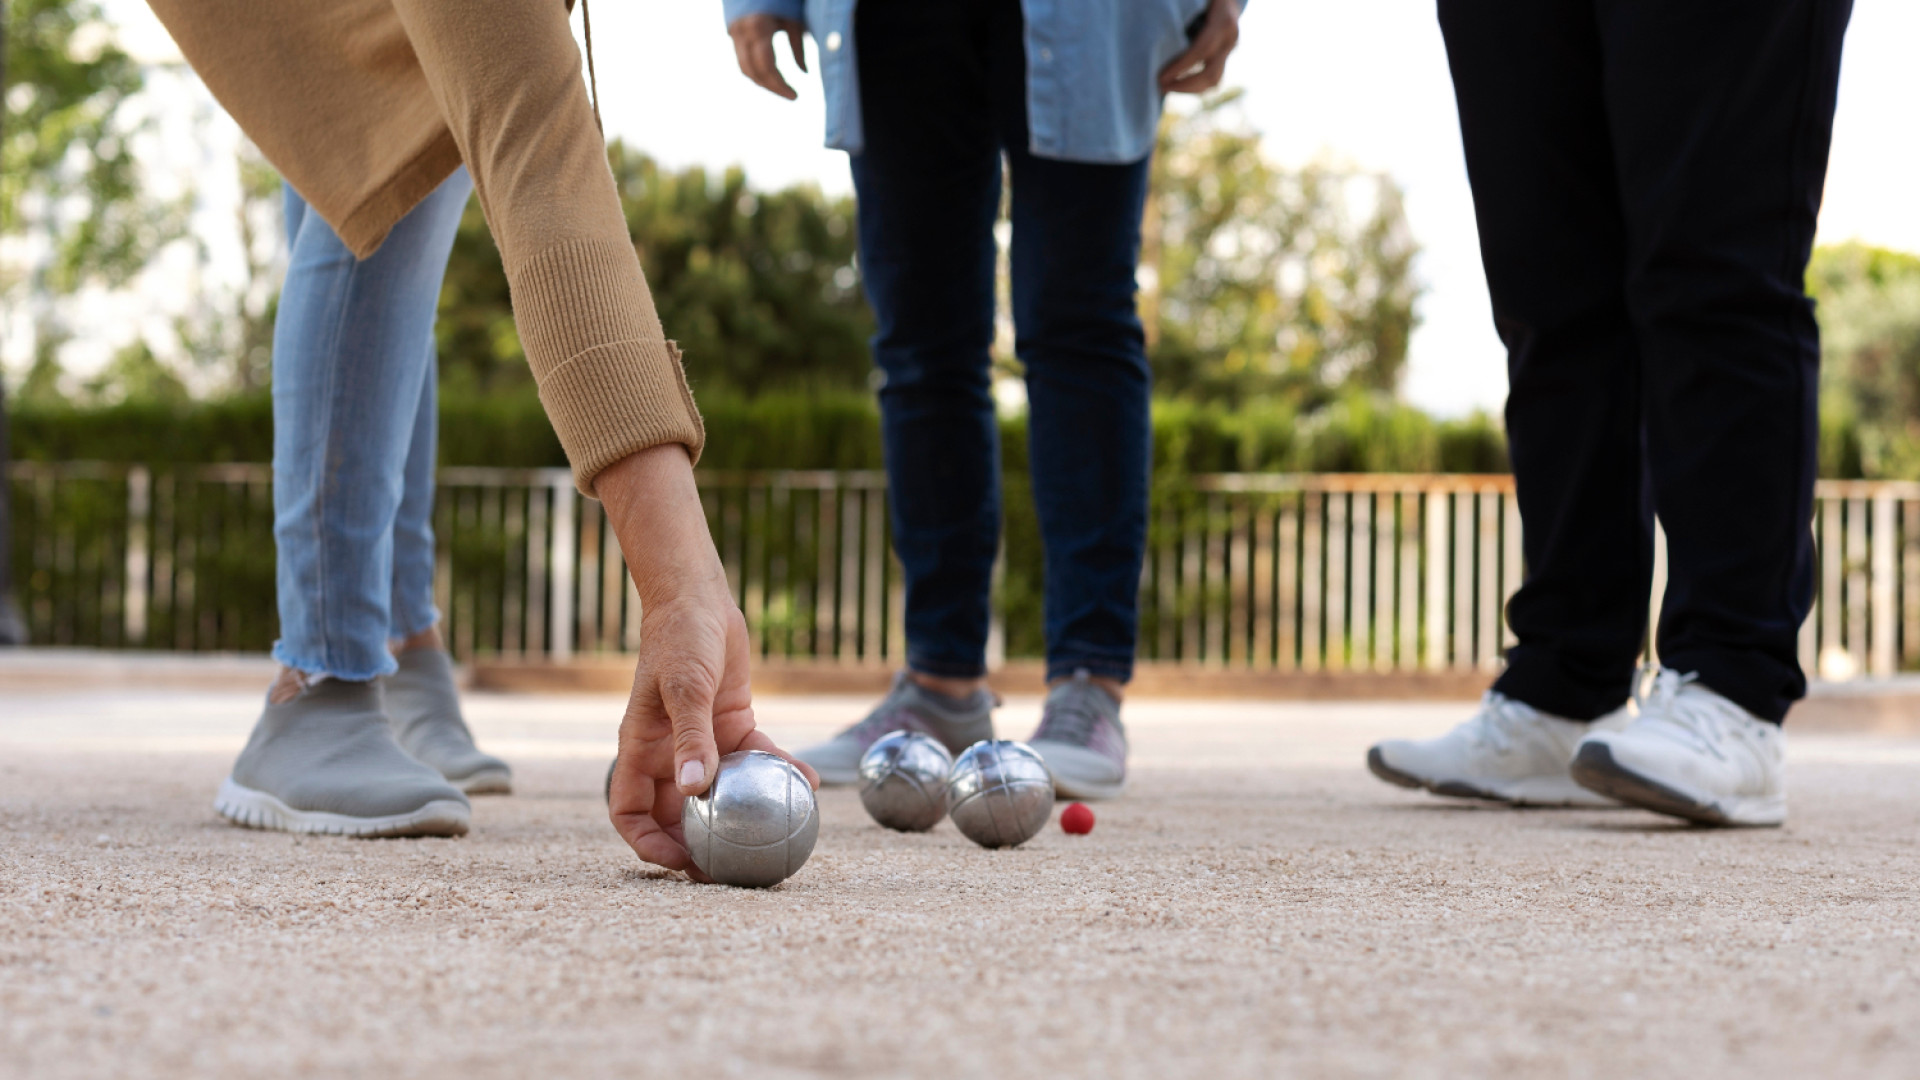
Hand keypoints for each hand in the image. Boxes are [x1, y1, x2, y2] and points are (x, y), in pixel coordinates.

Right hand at [595, 445, 817, 875]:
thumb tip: (693, 791)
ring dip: (743, 816)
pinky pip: (755, 760)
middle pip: (678, 815)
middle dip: (700, 845)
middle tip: (732, 869)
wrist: (700, 600)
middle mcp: (668, 754)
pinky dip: (777, 771)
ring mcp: (701, 743)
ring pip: (721, 794)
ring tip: (774, 841)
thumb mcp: (685, 688)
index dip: (647, 845)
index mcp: (640, 751)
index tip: (677, 865)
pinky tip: (808, 783)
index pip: (630, 813)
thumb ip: (690, 738)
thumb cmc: (680, 640)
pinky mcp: (732, 728)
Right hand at [729, 13, 808, 100]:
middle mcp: (742, 32)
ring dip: (762, 82)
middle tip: (791, 96)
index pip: (767, 67)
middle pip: (754, 72)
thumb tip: (805, 74)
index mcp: (759, 27)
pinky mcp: (732, 31)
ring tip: (781, 88)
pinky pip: (742, 58)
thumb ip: (798, 47)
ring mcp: (734, 32)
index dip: (780, 85)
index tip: (795, 96)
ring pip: (744, 68)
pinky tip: (770, 76)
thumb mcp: (794, 19)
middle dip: (772, 87)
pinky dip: (755, 70)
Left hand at [1158, 0, 1241, 94]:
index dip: (1181, 67)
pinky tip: (1175, 84)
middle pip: (1210, 73)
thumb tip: (1161, 30)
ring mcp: (1230, 48)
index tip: (1161, 77)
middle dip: (1183, 84)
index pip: (1201, 50)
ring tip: (1165, 88)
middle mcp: (1230, 38)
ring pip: (1214, 81)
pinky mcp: (1225, 55)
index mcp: (1223, 21)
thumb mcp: (1195, 0)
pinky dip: (1193, 85)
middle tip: (1159, 87)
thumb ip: (1183, 13)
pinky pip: (1212, 78)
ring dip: (1188, 89)